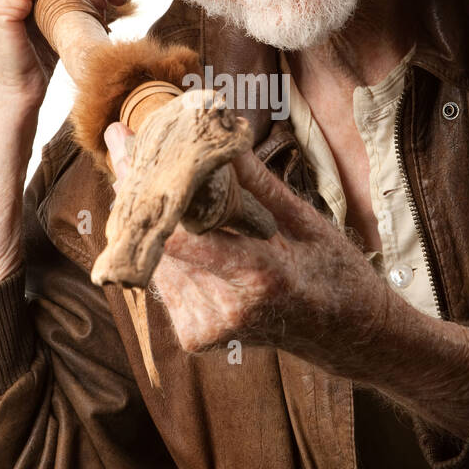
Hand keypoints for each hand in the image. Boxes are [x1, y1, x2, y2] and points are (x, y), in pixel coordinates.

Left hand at [105, 121, 468, 438]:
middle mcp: (226, 309)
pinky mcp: (196, 337)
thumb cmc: (335, 272)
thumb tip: (224, 132)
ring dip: (145, 216)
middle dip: (138, 191)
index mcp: (259, 276)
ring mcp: (208, 329)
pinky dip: (162, 245)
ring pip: (155, 261)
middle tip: (124, 142)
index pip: (178, 234)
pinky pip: (165, 280)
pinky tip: (165, 215)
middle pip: (156, 242)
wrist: (344, 334)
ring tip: (138, 168)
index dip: (146, 186)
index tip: (126, 141)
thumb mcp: (306, 220)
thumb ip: (256, 183)